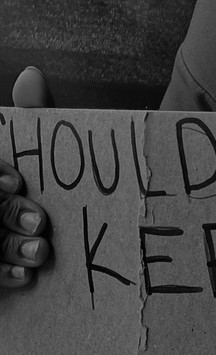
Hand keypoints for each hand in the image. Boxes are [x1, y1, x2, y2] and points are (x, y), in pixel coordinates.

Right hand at [1, 67, 54, 288]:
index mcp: (2, 178)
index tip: (15, 182)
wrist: (70, 244)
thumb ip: (36, 116)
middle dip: (8, 214)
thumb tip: (30, 75)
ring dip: (8, 248)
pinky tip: (25, 278)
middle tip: (41, 224)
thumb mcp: (47, 155)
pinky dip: (3, 276)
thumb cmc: (56, 191)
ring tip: (40, 252)